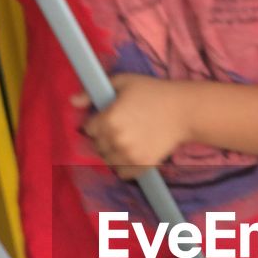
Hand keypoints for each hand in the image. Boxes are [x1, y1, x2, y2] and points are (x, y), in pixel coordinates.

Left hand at [72, 74, 191, 179]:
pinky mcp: (142, 165)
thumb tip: (72, 102)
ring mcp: (129, 155)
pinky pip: (123, 174)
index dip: (98, 122)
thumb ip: (93, 93)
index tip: (109, 118)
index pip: (89, 129)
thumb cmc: (153, 92)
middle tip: (121, 129)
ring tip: (127, 141)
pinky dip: (124, 167)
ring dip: (113, 153)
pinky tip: (132, 154)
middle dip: (104, 138)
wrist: (184, 111)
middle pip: (97, 146)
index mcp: (108, 120)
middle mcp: (116, 140)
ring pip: (108, 160)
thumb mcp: (123, 82)